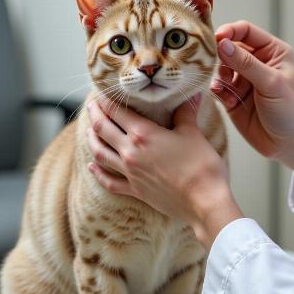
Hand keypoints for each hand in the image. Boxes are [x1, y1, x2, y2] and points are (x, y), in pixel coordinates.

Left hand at [86, 95, 243, 248]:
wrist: (203, 201)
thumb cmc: (201, 166)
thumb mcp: (193, 134)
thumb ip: (186, 113)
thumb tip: (191, 95)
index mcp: (143, 134)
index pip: (118, 112)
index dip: (107, 100)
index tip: (102, 92)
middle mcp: (131, 152)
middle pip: (103, 129)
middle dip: (94, 114)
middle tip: (91, 105)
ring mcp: (131, 173)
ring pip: (100, 153)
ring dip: (92, 140)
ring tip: (89, 130)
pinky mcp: (135, 190)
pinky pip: (110, 181)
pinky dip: (98, 173)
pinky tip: (91, 167)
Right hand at [212, 21, 293, 187]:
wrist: (290, 145)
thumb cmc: (290, 111)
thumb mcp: (271, 83)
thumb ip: (245, 63)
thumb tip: (222, 43)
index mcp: (272, 52)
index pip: (246, 31)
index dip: (230, 32)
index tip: (216, 39)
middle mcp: (256, 63)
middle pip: (229, 47)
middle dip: (220, 56)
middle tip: (219, 68)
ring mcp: (243, 80)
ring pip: (220, 67)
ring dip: (219, 75)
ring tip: (229, 89)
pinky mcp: (233, 97)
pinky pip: (217, 87)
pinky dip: (218, 91)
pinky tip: (227, 100)